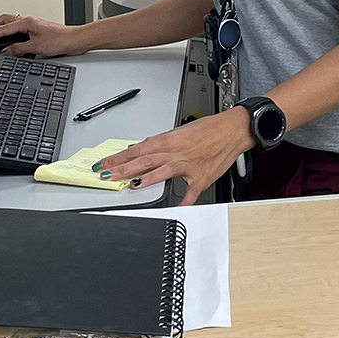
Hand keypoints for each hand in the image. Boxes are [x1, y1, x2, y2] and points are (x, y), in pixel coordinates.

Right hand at [0, 14, 82, 57]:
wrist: (77, 40)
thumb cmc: (62, 40)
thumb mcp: (37, 47)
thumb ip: (19, 49)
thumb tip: (7, 51)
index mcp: (26, 22)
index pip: (2, 30)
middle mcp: (29, 21)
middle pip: (3, 21)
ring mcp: (33, 25)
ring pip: (10, 23)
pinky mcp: (37, 31)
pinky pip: (17, 29)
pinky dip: (8, 32)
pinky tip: (7, 39)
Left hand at [96, 109, 256, 205]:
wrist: (233, 130)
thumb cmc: (210, 129)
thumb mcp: (182, 130)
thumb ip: (162, 143)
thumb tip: (144, 150)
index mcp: (170, 139)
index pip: (138, 149)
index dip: (119, 157)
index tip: (106, 164)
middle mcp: (176, 152)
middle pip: (144, 161)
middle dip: (122, 169)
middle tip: (106, 175)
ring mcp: (188, 166)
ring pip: (160, 173)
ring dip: (143, 179)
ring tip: (128, 185)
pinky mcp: (200, 178)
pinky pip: (189, 194)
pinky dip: (181, 202)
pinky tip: (172, 209)